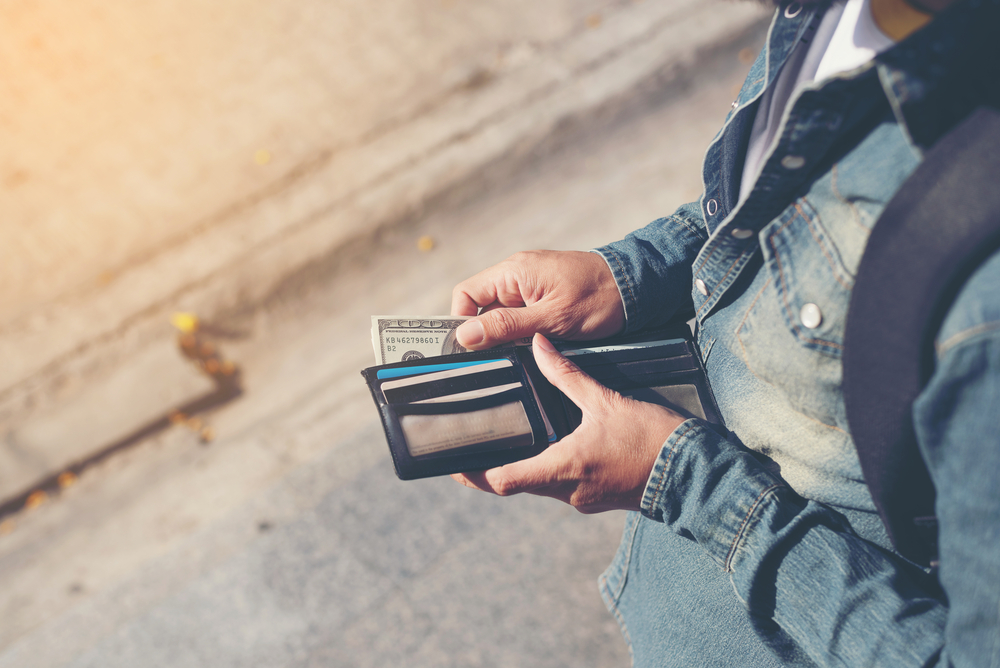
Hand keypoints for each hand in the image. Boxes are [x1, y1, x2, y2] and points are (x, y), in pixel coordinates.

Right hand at [450, 250, 624, 349]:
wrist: (636, 288)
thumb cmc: (599, 297)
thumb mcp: (551, 318)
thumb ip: (506, 326)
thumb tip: (465, 335)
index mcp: (513, 272)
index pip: (465, 295)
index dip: (462, 322)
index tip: (472, 348)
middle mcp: (516, 274)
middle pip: (481, 307)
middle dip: (487, 333)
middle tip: (503, 353)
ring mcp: (530, 284)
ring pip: (500, 314)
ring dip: (508, 334)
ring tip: (526, 347)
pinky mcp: (543, 295)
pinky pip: (520, 315)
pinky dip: (523, 331)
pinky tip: (537, 342)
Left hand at [451, 334, 686, 512]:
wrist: (692, 471)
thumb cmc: (650, 439)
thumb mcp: (605, 401)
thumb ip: (566, 375)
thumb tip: (539, 347)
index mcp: (563, 467)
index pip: (504, 481)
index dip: (476, 475)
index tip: (457, 464)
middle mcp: (568, 491)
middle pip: (517, 487)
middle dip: (494, 471)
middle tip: (473, 452)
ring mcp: (584, 499)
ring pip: (541, 487)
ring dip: (523, 471)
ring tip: (508, 446)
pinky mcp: (599, 498)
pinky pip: (564, 488)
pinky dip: (549, 472)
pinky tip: (551, 451)